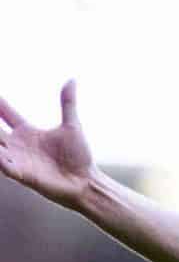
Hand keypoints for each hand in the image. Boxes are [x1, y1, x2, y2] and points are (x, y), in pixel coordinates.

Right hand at [0, 81, 97, 208]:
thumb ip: (68, 103)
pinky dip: (1, 160)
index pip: (5, 113)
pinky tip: (0, 153)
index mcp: (27, 132)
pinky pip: (6, 167)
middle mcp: (18, 145)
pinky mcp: (24, 175)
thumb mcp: (72, 126)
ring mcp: (19, 160)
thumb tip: (72, 79)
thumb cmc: (79, 157)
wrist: (86, 182)